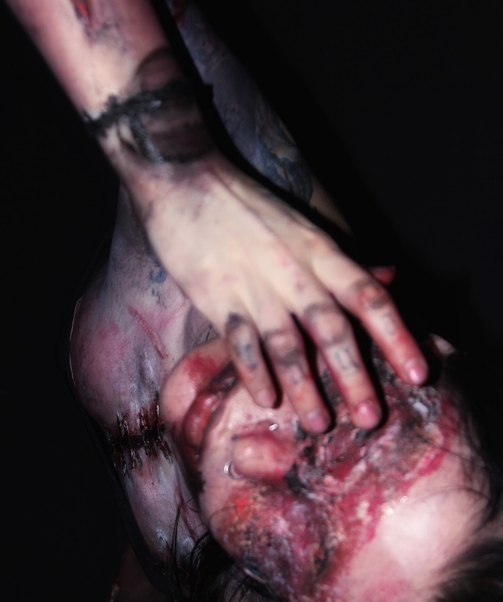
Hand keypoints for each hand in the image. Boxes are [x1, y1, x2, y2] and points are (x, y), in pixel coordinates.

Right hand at [135, 154, 427, 431]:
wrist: (186, 178)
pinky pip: (241, 341)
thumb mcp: (304, 228)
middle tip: (369, 419)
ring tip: (318, 424)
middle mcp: (294, 271)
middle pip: (333, 329)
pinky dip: (255, 372)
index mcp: (321, 253)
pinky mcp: (216, 296)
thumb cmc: (246, 207)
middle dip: (353, 377)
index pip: (369, 297)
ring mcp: (254, 285)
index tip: (416, 374)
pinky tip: (266, 400)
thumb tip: (389, 276)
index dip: (396, 336)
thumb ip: (344, 260)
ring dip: (305, 386)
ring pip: (287, 343)